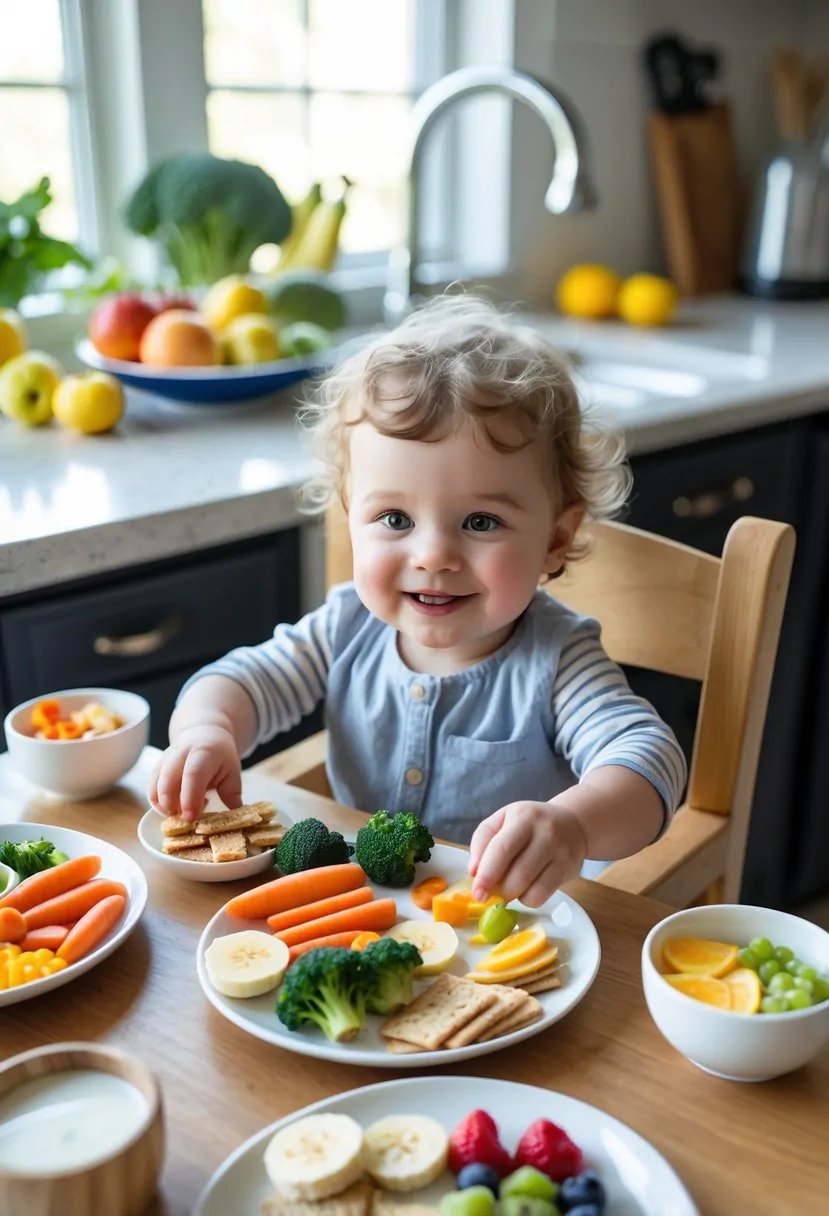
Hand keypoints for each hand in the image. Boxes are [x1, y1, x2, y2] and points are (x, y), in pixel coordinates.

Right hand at [148, 725, 241, 821]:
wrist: (204, 733)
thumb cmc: (220, 755)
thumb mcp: (232, 770)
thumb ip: (232, 793)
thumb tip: (235, 816)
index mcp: (203, 753)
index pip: (193, 774)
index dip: (190, 798)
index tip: (192, 817)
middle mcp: (180, 754)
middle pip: (168, 780)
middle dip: (173, 805)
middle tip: (186, 820)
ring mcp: (165, 760)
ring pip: (155, 786)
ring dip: (165, 807)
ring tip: (183, 812)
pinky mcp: (157, 767)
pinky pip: (151, 789)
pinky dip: (159, 804)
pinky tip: (176, 806)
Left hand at [468, 800, 587, 907]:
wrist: (571, 823)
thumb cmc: (528, 824)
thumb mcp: (502, 820)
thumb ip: (482, 841)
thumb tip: (474, 872)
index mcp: (522, 817)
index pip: (501, 849)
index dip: (486, 874)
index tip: (477, 892)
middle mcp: (545, 833)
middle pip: (517, 874)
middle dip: (498, 890)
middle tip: (488, 892)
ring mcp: (560, 852)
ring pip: (530, 888)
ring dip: (511, 895)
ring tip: (506, 887)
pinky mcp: (568, 869)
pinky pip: (542, 896)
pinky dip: (527, 899)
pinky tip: (525, 888)